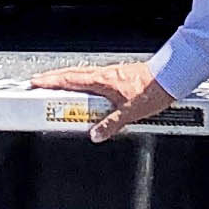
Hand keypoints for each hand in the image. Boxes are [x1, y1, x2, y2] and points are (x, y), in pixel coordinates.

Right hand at [29, 61, 174, 141]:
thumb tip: (96, 134)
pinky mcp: (121, 76)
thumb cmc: (153, 90)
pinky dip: (86, 81)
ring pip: (85, 75)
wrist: (171, 77)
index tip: (36, 82)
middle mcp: (105, 74)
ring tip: (59, 86)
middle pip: (73, 75)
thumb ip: (110, 125)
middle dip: (55, 78)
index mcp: (103, 81)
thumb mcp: (129, 113)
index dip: (51, 81)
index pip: (70, 80)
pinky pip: (97, 78)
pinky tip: (89, 91)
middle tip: (40, 82)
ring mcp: (113, 74)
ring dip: (70, 79)